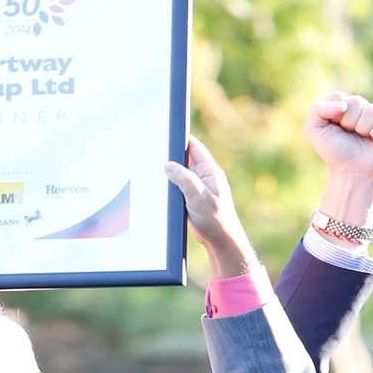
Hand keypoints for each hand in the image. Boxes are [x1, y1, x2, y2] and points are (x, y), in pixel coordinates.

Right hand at [164, 137, 255, 277]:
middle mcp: (205, 177)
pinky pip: (178, 187)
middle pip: (186, 159)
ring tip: (153, 168)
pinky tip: (159, 187)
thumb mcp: (199, 197)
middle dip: (172, 155)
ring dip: (169, 172)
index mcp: (211, 172)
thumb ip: (185, 179)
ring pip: (180, 174)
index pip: (195, 148)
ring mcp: (198, 188)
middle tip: (154, 151)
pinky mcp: (192, 199)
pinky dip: (170, 185)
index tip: (167, 132)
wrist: (220, 240)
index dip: (182, 139)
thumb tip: (169, 165)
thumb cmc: (215, 219)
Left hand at [306, 93, 372, 179]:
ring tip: (362, 139)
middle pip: (356, 101)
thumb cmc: (333, 152)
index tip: (334, 128)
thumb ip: (318, 108)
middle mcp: (362, 110)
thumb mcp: (314, 129)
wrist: (351, 172)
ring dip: (363, 128)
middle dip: (349, 121)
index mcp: (344, 107)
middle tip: (349, 135)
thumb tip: (344, 104)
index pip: (339, 97)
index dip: (334, 115)